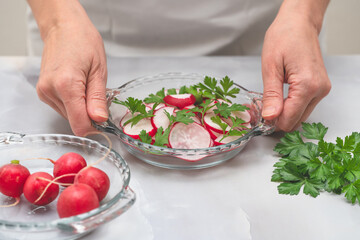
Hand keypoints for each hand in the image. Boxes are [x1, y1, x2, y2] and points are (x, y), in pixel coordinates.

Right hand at [36, 13, 107, 135]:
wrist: (63, 27)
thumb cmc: (83, 42)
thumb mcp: (99, 70)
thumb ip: (98, 98)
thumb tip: (99, 120)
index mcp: (66, 85)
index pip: (79, 124)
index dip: (94, 127)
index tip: (103, 120)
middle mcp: (50, 91)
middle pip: (74, 121)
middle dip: (89, 114)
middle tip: (96, 94)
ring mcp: (44, 92)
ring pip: (68, 116)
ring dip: (81, 108)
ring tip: (86, 86)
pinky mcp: (42, 92)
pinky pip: (62, 108)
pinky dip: (73, 103)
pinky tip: (77, 86)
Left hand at [261, 1, 330, 131]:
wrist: (298, 24)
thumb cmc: (284, 38)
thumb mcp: (271, 67)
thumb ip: (271, 95)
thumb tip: (270, 117)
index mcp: (307, 85)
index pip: (290, 119)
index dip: (273, 122)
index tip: (260, 118)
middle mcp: (319, 89)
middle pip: (297, 120)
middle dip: (278, 119)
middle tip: (262, 110)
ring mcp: (322, 89)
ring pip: (301, 115)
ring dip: (285, 113)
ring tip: (270, 102)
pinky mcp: (320, 87)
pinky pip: (305, 106)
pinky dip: (292, 106)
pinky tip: (280, 99)